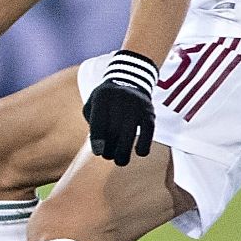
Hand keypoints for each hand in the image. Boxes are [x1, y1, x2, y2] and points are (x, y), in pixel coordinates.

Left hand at [83, 50, 158, 165]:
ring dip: (124, 152)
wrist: (131, 80)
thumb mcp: (93, 104)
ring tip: (120, 161)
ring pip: (130, 134)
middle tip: (108, 157)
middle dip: (110, 149)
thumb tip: (98, 145)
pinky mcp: (149, 112)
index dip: (98, 140)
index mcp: (102, 98)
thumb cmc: (107, 99)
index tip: (98, 152)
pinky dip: (144, 144)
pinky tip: (139, 152)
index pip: (99, 122)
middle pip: (114, 131)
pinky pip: (148, 132)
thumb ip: (92, 122)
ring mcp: (136, 106)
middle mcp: (120, 100)